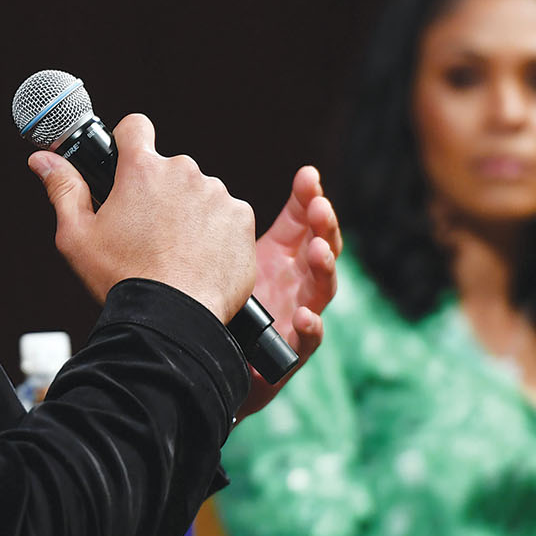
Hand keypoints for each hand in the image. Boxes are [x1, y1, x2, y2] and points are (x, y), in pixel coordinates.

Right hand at [28, 114, 256, 322]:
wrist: (174, 318)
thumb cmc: (123, 279)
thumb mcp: (77, 236)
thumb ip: (62, 189)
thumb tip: (43, 158)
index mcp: (142, 170)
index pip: (135, 127)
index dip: (128, 142)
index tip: (126, 163)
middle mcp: (183, 172)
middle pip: (168, 170)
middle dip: (158, 192)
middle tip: (146, 231)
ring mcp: (217, 194)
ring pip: (198, 193)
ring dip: (188, 213)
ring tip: (174, 251)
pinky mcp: (241, 218)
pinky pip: (226, 216)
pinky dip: (215, 233)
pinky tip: (199, 259)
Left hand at [236, 166, 342, 422]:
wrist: (211, 359)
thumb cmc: (225, 302)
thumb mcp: (230, 257)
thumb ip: (228, 223)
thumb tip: (210, 184)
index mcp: (285, 257)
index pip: (306, 223)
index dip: (310, 199)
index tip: (308, 177)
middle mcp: (297, 283)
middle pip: (323, 250)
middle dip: (325, 227)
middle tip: (319, 208)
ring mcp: (298, 316)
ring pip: (322, 290)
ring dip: (324, 268)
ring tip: (318, 251)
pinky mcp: (290, 353)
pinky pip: (309, 341)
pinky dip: (311, 328)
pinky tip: (303, 316)